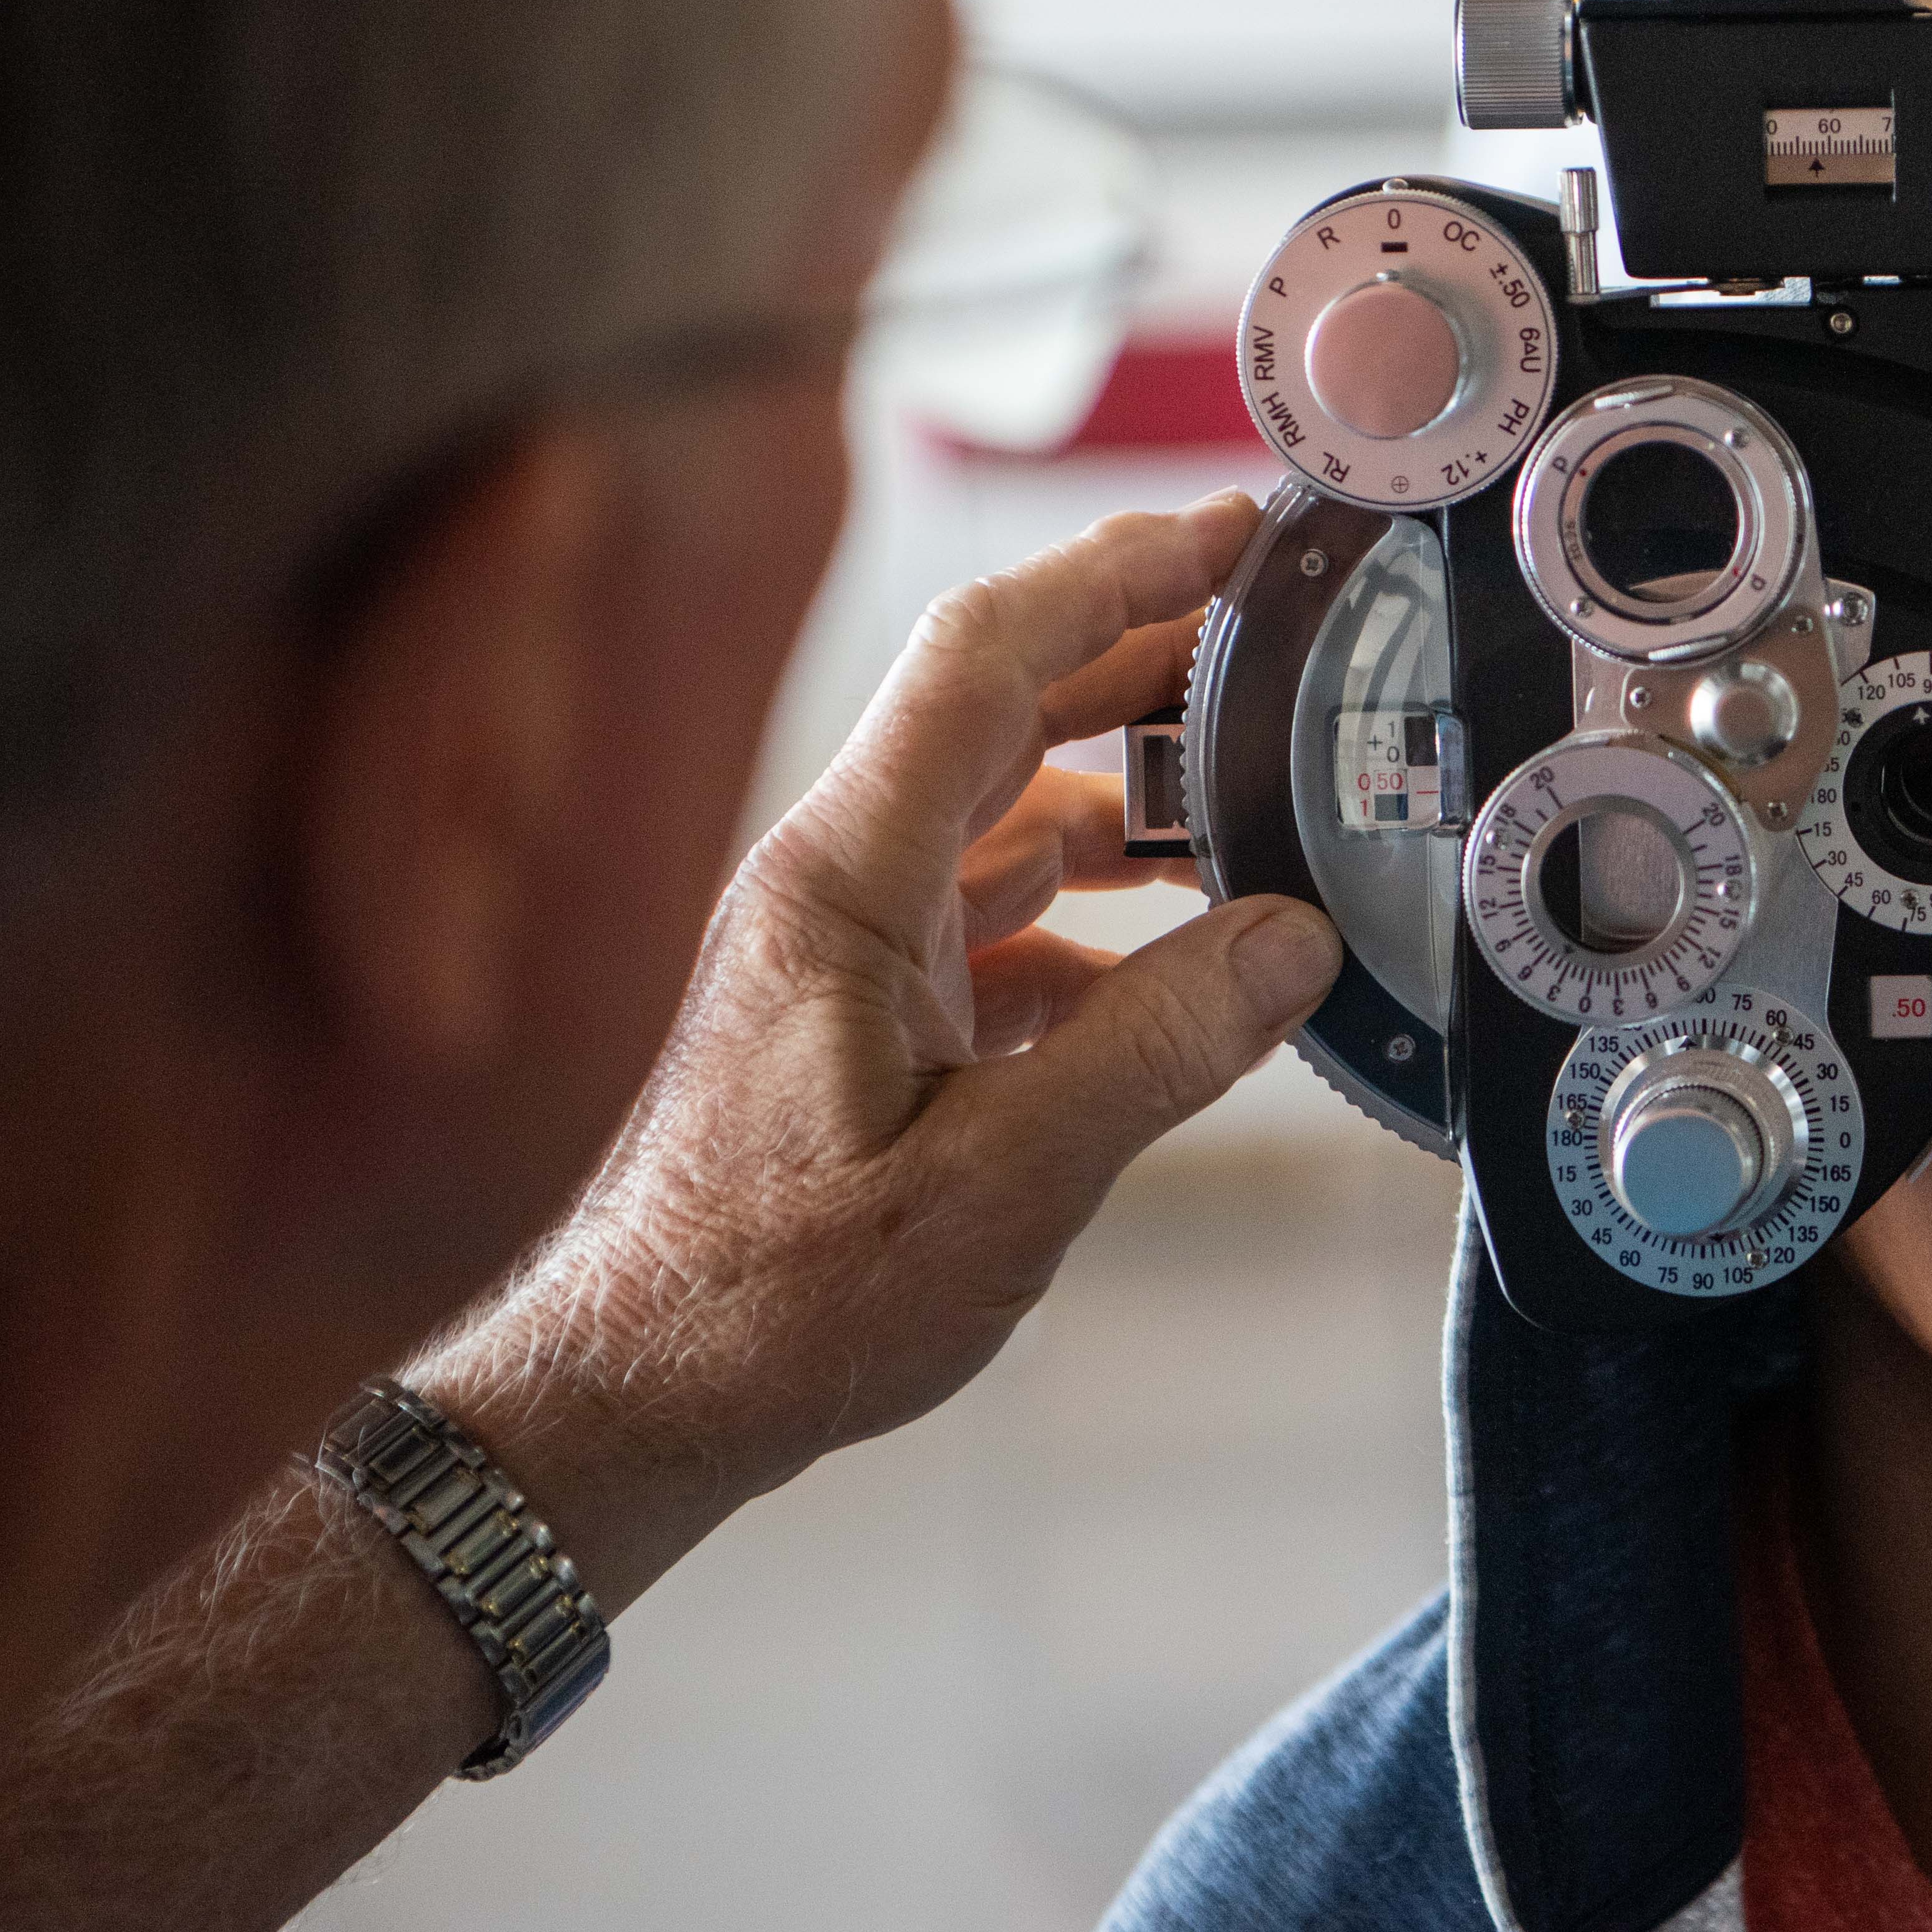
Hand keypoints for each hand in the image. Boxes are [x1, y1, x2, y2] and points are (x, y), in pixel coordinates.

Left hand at [414, 492, 1338, 1602]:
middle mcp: (841, 883)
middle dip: (1148, 657)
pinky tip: (1187, 965)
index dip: (1112, 573)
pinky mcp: (869, 1016)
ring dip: (1136, 791)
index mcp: (846, 880)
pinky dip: (1103, 917)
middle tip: (1286, 630)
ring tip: (1266, 786)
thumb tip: (1292, 942)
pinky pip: (1001, 918)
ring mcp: (852, 947)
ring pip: (1012, 816)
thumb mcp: (997, 1189)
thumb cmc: (776, 1302)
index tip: (1229, 533)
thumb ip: (1153, 1054)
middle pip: (1008, 714)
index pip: (985, 659)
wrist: (639, 1398)